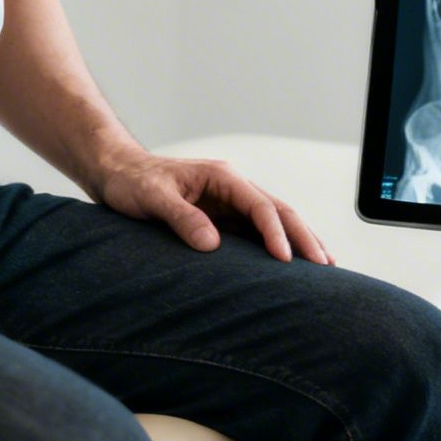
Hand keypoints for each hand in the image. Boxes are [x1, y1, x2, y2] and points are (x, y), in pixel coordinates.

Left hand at [90, 151, 332, 264]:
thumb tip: (212, 245)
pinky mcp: (221, 219)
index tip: (286, 259)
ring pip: (274, 222)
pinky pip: (256, 233)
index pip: (260, 205)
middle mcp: (232, 188)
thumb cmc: (131, 181)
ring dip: (298, 241)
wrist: (114, 173)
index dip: (276, 232)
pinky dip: (277, 247)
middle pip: (278, 211)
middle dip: (304, 237)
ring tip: (325, 267)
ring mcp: (229, 204)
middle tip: (326, 266)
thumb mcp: (152, 198)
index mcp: (222, 177)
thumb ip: (181, 218)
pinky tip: (291, 265)